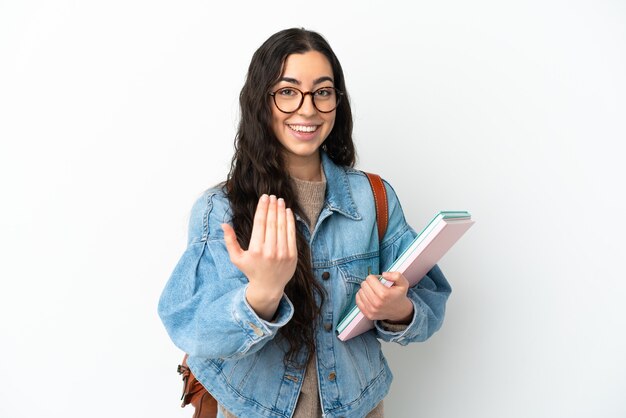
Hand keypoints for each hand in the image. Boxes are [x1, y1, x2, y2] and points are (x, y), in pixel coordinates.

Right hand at [221, 194, 297, 319]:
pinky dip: (290, 221)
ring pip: (282, 227)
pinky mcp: (292, 256)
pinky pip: (291, 234)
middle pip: (272, 223)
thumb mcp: (236, 258)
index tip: (264, 197)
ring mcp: (282, 254)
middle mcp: (269, 251)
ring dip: (281, 211)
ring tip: (280, 200)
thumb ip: (230, 241)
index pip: (260, 223)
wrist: (268, 287)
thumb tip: (223, 224)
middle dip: (272, 207)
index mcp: (255, 250)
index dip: (262, 208)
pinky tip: (287, 212)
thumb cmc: (251, 270)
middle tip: (272, 196)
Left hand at [355, 272, 413, 322]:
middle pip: (364, 285)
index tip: (379, 281)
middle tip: (376, 286)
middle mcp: (377, 303)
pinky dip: (361, 297)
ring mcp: (372, 310)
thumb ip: (396, 275)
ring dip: (365, 290)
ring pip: (360, 292)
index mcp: (384, 294)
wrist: (400, 311)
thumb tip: (383, 274)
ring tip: (373, 291)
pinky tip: (368, 296)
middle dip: (369, 283)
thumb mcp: (403, 283)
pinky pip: (358, 301)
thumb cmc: (399, 295)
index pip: (369, 279)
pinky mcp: (368, 315)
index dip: (375, 277)